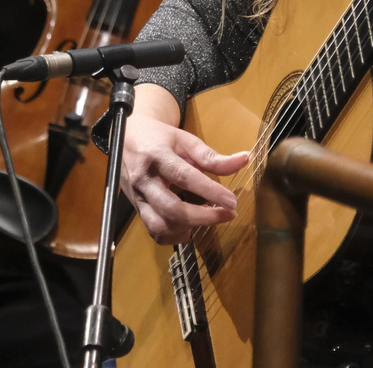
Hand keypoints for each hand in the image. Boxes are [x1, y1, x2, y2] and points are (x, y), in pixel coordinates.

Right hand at [120, 113, 248, 243]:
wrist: (128, 140)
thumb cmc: (159, 138)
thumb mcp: (185, 140)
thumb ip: (212, 156)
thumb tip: (244, 160)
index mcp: (157, 157)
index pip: (184, 177)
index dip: (210, 191)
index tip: (232, 201)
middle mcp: (145, 180)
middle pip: (171, 208)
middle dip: (203, 217)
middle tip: (228, 214)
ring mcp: (138, 198)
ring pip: (160, 224)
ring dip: (188, 227)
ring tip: (208, 218)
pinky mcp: (136, 210)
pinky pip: (154, 231)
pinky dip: (174, 235)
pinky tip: (188, 226)